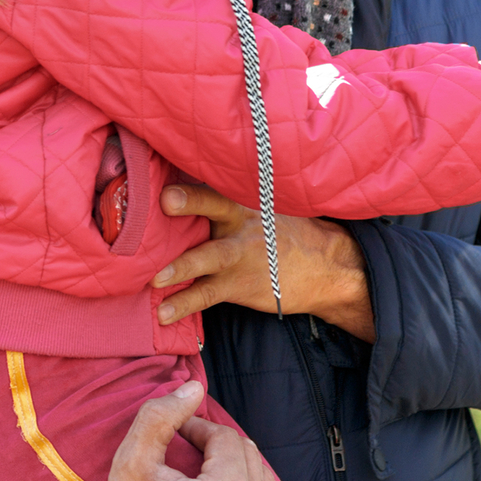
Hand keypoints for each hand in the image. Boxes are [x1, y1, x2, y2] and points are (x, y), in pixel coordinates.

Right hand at [65, 381, 281, 480]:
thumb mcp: (131, 461)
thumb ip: (162, 415)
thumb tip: (194, 387)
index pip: (227, 438)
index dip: (201, 429)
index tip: (182, 433)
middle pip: (249, 458)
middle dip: (220, 449)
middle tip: (191, 453)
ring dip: (238, 472)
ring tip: (205, 476)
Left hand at [153, 185, 375, 341]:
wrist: (326, 266)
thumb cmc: (285, 232)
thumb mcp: (268, 204)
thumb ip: (233, 194)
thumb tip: (192, 173)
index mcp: (246, 199)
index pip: (219, 180)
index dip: (199, 171)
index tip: (175, 166)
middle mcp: (242, 222)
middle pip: (215, 207)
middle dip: (192, 202)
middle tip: (166, 200)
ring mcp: (240, 255)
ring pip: (208, 257)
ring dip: (182, 266)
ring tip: (155, 278)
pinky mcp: (239, 284)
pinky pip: (207, 294)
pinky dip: (184, 303)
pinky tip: (163, 314)